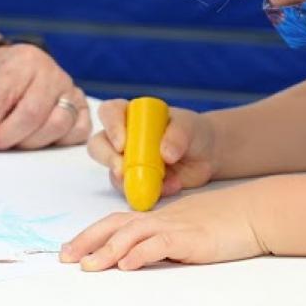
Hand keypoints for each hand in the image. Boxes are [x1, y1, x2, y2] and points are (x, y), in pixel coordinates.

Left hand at [0, 43, 91, 154]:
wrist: (16, 73)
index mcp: (23, 60)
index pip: (4, 95)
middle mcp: (52, 72)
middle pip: (33, 113)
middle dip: (9, 136)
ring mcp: (70, 89)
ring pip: (58, 124)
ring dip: (32, 142)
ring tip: (17, 139)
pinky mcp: (82, 108)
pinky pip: (78, 132)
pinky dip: (58, 142)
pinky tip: (41, 138)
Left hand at [59, 185, 264, 270]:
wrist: (254, 212)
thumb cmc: (225, 222)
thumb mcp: (187, 232)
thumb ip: (163, 241)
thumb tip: (139, 258)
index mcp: (158, 217)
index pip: (116, 222)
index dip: (91, 234)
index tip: (71, 249)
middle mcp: (161, 219)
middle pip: (115, 225)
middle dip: (87, 241)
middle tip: (65, 258)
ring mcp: (175, 226)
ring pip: (132, 233)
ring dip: (107, 250)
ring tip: (89, 266)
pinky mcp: (190, 237)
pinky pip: (160, 244)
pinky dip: (140, 253)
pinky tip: (127, 265)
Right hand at [88, 99, 218, 197]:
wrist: (206, 156)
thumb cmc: (193, 132)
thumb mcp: (189, 127)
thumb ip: (177, 136)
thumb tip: (165, 154)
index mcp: (132, 115)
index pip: (109, 113)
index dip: (111, 126)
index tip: (122, 143)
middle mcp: (123, 137)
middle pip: (99, 145)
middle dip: (107, 158)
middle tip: (122, 170)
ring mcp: (127, 161)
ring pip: (112, 172)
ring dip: (127, 180)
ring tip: (155, 183)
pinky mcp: (136, 182)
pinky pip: (131, 190)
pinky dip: (148, 192)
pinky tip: (171, 186)